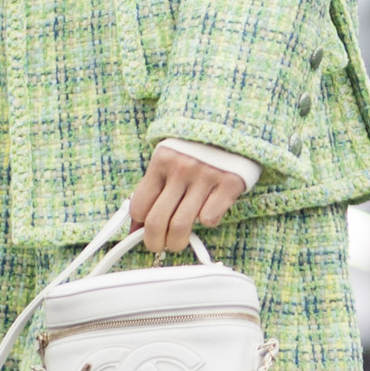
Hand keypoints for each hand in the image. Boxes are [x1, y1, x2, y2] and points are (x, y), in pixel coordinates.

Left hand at [130, 144, 248, 254]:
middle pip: (157, 221)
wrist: (234, 124)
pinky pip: (210, 218)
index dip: (139, 226)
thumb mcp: (169, 161)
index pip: (140, 206)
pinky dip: (207, 221)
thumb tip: (135, 227)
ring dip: (177, 242)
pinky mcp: (229, 183)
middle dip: (154, 242)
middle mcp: (181, 168)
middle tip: (159, 245)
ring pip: (181, 226)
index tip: (143, 233)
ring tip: (178, 241)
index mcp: (162, 161)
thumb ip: (153, 189)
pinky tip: (207, 211)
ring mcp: (206, 176)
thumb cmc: (196, 149)